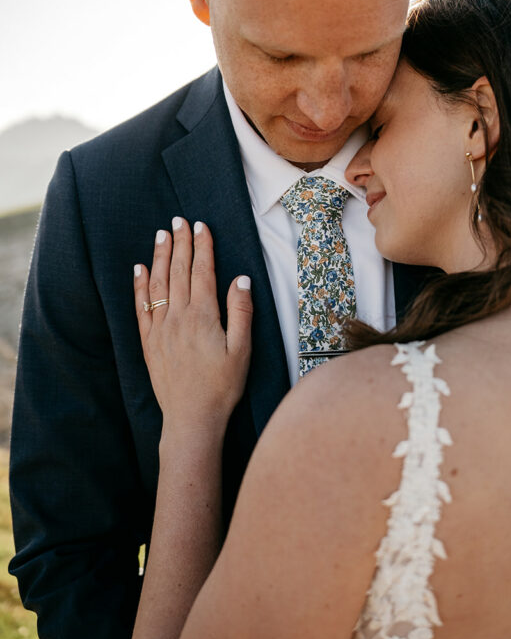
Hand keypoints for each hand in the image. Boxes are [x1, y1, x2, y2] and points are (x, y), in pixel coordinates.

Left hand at [134, 217, 251, 437]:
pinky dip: (140, 285)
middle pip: (178, 272)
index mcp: (203, 316)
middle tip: (179, 220)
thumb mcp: (243, 350)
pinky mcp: (149, 343)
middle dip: (180, 243)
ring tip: (161, 234)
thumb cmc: (222, 386)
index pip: (202, 272)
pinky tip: (139, 269)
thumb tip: (241, 279)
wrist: (191, 418)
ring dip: (160, 257)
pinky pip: (141, 307)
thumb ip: (241, 313)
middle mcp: (178, 317)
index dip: (202, 246)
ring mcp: (160, 329)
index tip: (201, 226)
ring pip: (158, 284)